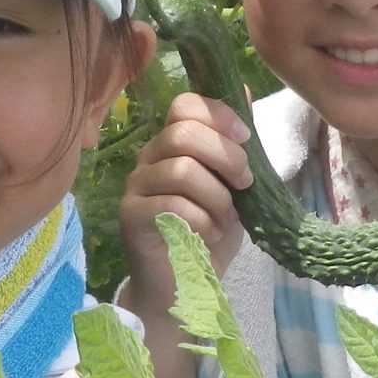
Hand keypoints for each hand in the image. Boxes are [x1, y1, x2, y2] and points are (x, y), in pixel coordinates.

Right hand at [118, 93, 252, 377]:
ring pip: (181, 169)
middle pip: (183, 131)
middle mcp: (149, 158)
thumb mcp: (233, 186)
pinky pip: (171, 205)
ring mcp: (136, 186)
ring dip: (216, 196)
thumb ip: (235, 144)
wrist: (187, 287)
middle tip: (244, 185)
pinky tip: (208, 236)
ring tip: (224, 219)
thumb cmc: (210, 234)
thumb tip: (243, 90)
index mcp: (173, 144)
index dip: (218, 114)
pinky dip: (202, 220)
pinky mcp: (132, 217)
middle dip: (226, 156)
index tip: (245, 139)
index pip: (184, 104)